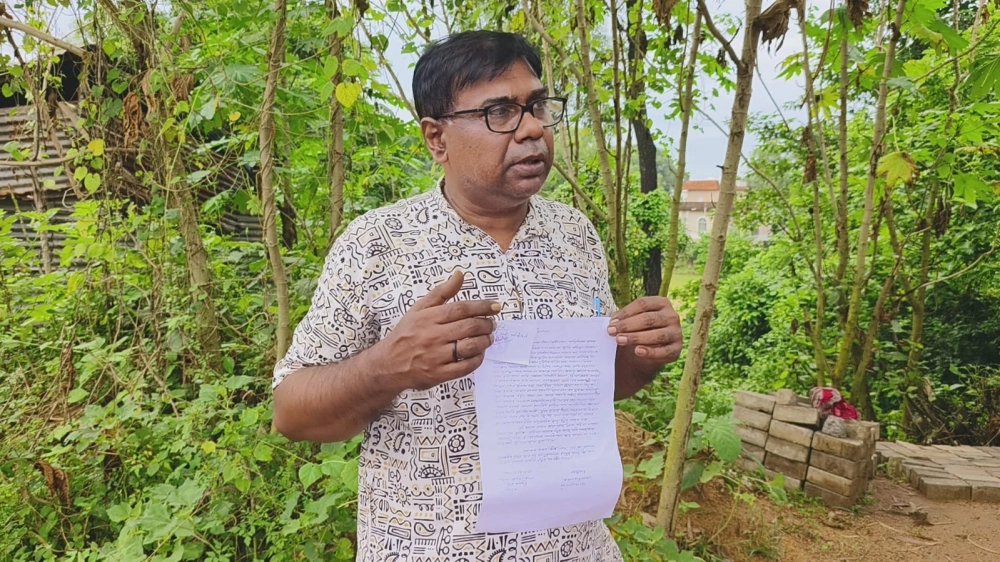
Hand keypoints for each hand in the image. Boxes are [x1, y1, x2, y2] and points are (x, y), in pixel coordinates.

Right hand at [370, 271, 499, 390]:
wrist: (388, 363)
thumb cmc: (406, 333)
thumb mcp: (419, 308)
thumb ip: (441, 292)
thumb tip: (460, 274)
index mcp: (428, 318)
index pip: (461, 309)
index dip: (481, 307)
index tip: (495, 306)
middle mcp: (432, 336)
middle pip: (468, 327)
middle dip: (486, 324)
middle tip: (492, 324)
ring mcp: (435, 356)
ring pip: (469, 347)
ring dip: (484, 341)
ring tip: (488, 338)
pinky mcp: (438, 374)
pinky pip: (464, 367)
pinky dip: (476, 360)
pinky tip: (479, 354)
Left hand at [607, 296, 682, 363]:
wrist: (648, 352)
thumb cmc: (639, 330)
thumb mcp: (632, 321)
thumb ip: (623, 319)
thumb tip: (610, 320)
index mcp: (661, 303)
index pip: (643, 304)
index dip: (626, 312)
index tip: (611, 321)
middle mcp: (671, 316)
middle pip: (649, 319)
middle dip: (628, 325)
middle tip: (612, 331)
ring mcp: (676, 332)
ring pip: (657, 335)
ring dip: (636, 337)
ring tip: (620, 340)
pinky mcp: (677, 349)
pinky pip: (664, 351)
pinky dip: (650, 352)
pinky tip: (637, 351)